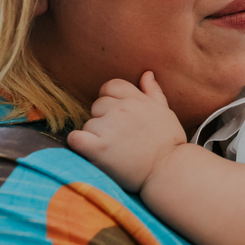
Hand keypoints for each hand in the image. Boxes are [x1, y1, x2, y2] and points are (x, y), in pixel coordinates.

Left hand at [67, 71, 187, 192]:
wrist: (169, 170)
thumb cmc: (169, 144)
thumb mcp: (166, 112)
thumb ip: (153, 91)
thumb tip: (147, 73)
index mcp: (136, 99)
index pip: (110, 86)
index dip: (111, 100)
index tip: (118, 117)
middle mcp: (121, 109)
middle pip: (97, 106)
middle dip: (103, 120)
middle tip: (118, 139)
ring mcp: (108, 127)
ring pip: (88, 124)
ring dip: (94, 136)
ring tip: (112, 151)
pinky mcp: (97, 147)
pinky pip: (75, 138)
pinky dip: (79, 145)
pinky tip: (91, 152)